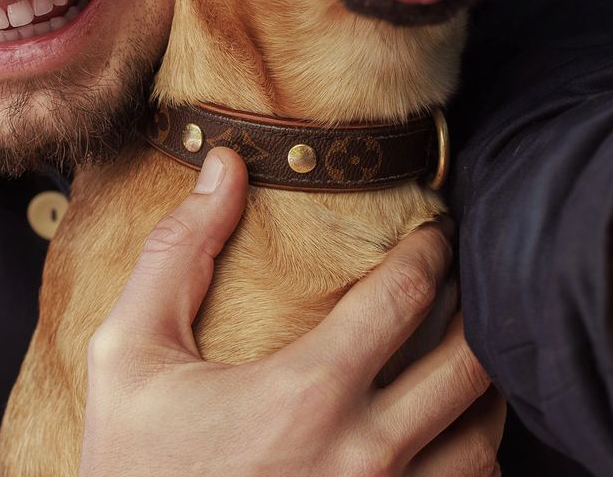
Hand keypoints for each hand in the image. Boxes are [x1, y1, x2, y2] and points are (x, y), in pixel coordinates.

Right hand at [77, 146, 503, 476]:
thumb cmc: (131, 466)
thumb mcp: (128, 354)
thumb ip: (178, 254)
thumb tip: (225, 165)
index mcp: (306, 393)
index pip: (409, 296)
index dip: (433, 250)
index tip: (436, 233)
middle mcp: (363, 455)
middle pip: (471, 365)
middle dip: (477, 310)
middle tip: (467, 284)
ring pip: (484, 442)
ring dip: (483, 391)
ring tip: (465, 358)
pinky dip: (472, 459)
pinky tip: (447, 435)